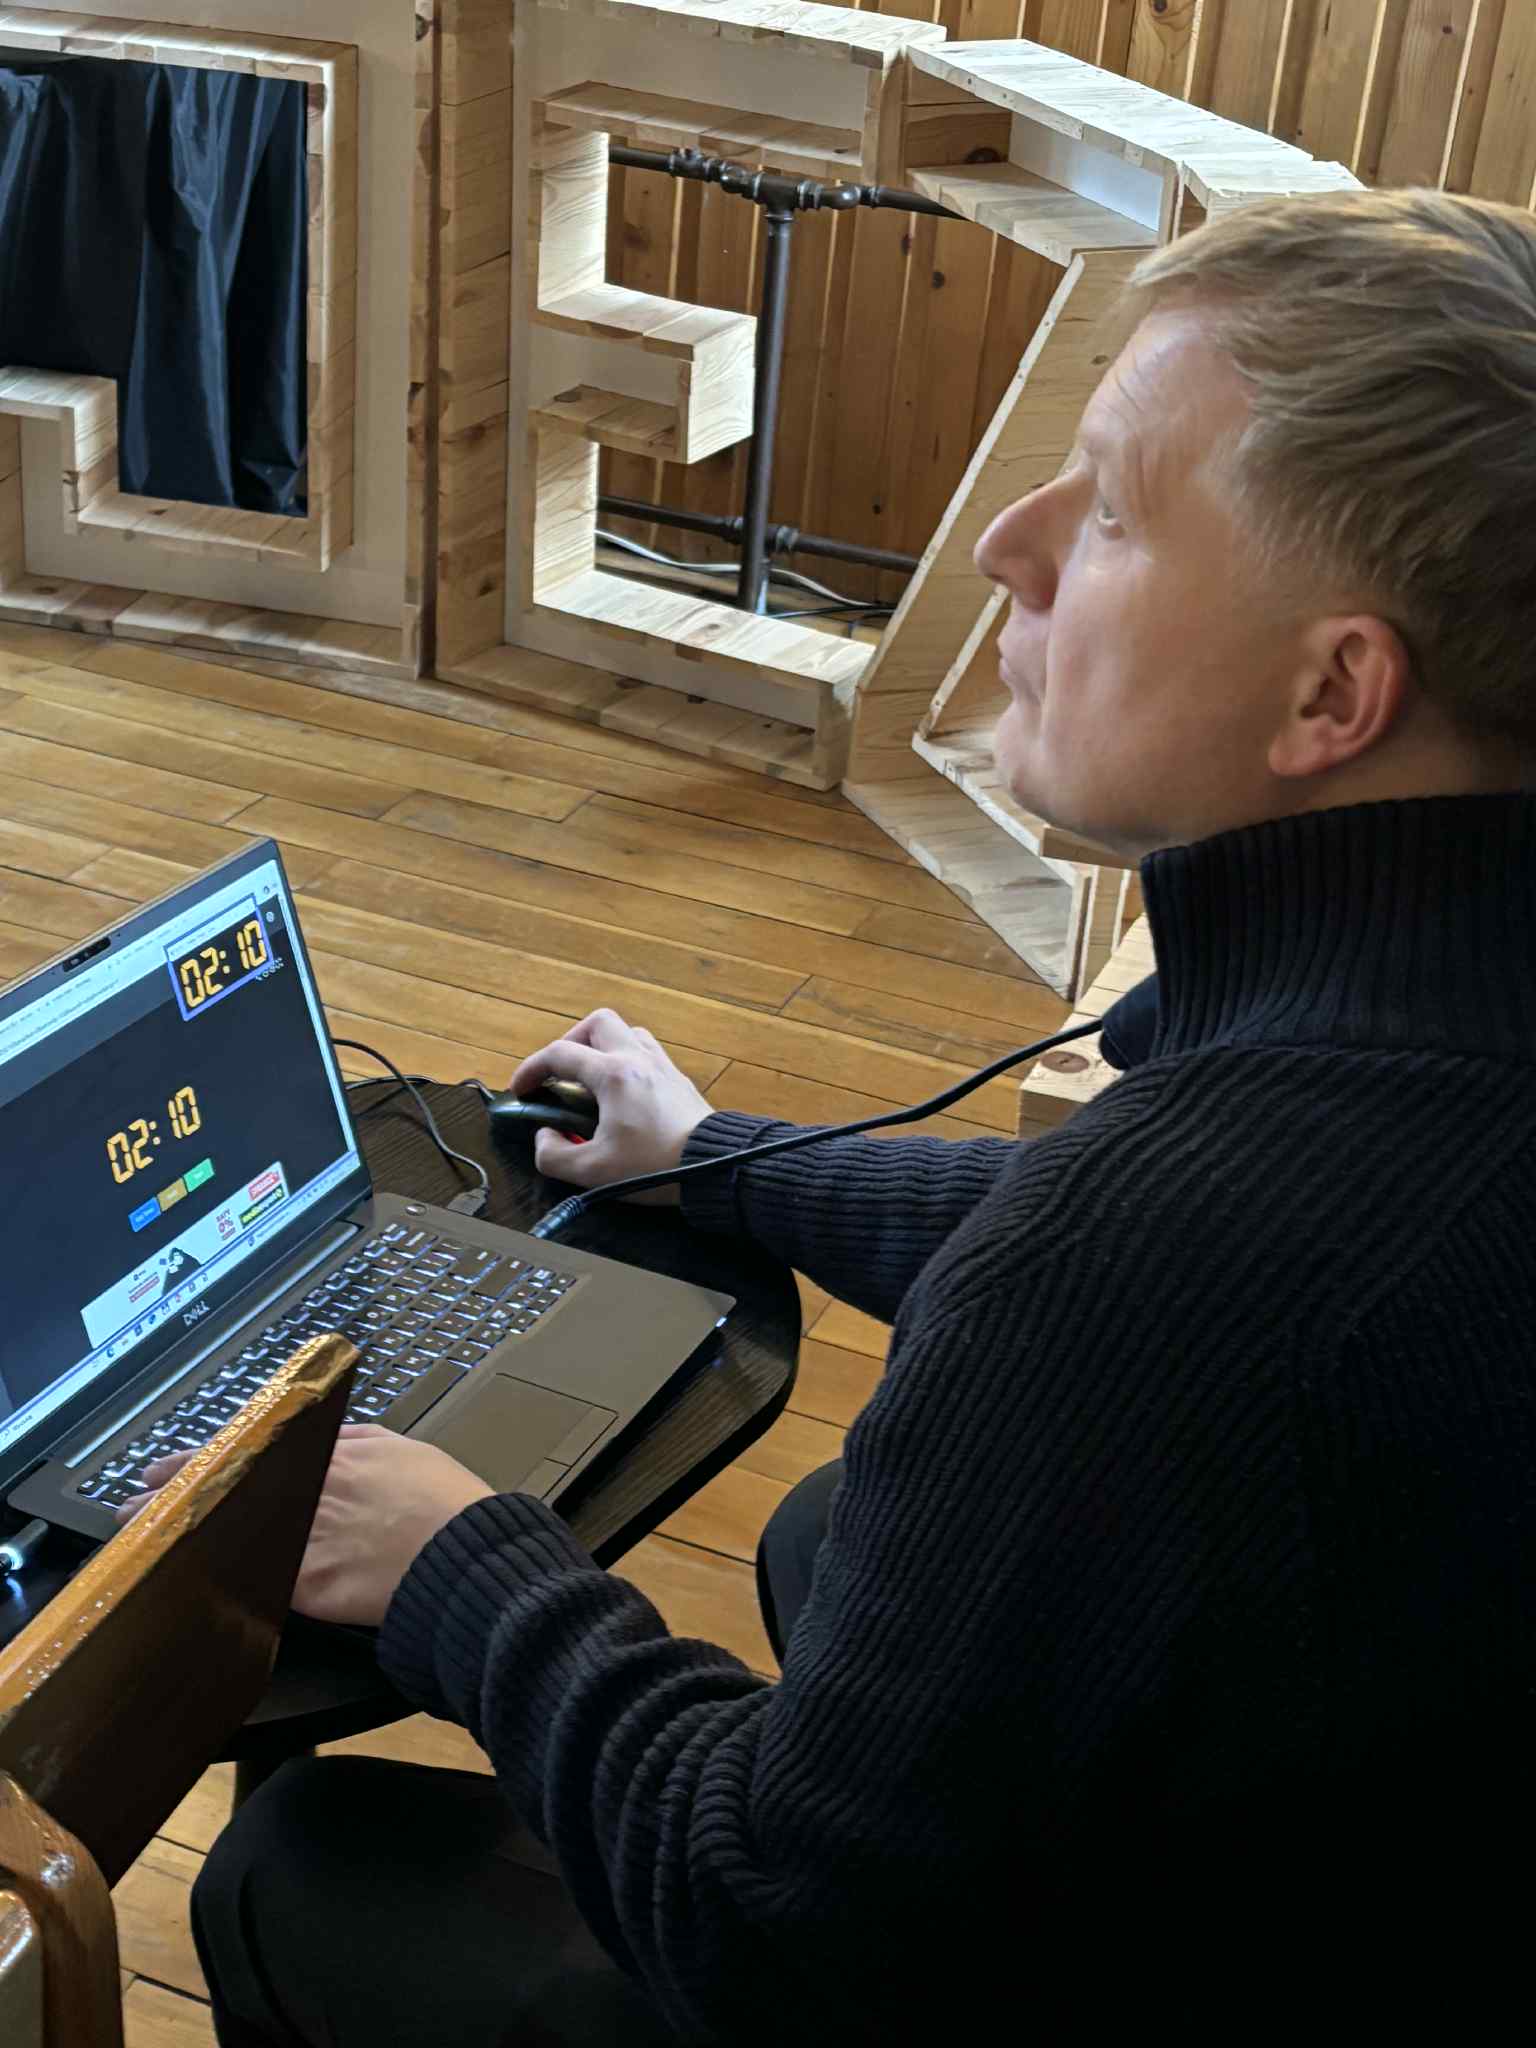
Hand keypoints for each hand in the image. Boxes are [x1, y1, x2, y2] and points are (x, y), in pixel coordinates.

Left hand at [119, 1425, 491, 1626]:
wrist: (467, 1556)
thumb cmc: (449, 1505)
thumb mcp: (405, 1452)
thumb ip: (358, 1443)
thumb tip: (330, 1435)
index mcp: (335, 1454)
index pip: (252, 1449)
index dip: (201, 1457)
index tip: (163, 1464)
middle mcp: (313, 1491)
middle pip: (230, 1490)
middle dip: (175, 1495)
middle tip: (133, 1500)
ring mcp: (309, 1538)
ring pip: (234, 1532)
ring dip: (183, 1536)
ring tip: (142, 1539)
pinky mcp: (312, 1585)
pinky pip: (257, 1579)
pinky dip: (223, 1577)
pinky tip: (188, 1581)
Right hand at [510, 1008, 713, 1202]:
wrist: (715, 1168)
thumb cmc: (658, 1167)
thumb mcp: (593, 1171)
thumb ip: (554, 1155)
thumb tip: (545, 1138)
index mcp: (614, 1075)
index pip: (559, 1054)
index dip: (530, 1068)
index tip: (521, 1089)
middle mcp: (638, 1060)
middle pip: (597, 1022)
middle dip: (570, 1042)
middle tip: (559, 1073)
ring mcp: (662, 1066)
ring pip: (626, 1033)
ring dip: (602, 1048)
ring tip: (590, 1081)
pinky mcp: (678, 1080)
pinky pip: (647, 1053)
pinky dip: (626, 1062)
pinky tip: (621, 1094)